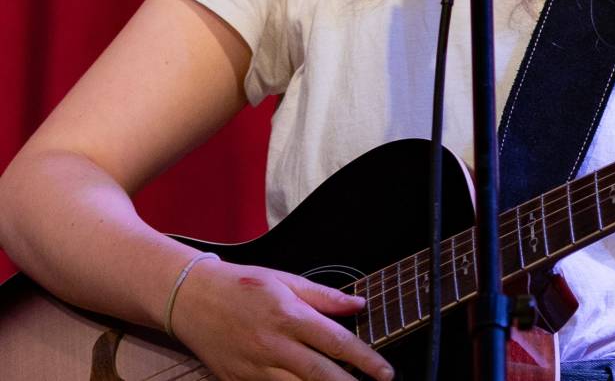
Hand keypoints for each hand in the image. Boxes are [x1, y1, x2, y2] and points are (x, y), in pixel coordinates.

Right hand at [170, 257, 394, 380]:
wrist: (194, 299)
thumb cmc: (243, 285)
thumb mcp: (285, 280)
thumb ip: (323, 296)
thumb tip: (358, 304)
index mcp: (289, 316)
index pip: (335, 341)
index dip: (363, 359)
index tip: (384, 371)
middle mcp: (274, 345)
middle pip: (319, 373)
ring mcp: (255, 368)